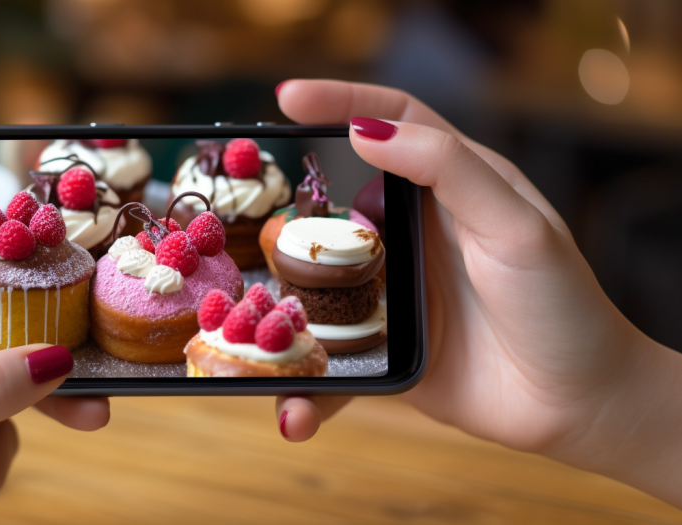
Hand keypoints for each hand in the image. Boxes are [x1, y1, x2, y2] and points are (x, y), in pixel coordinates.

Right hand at [271, 80, 681, 504]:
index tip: (286, 99)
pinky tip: (293, 411)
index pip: (391, 123)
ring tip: (242, 311)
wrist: (577, 403)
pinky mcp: (381, 345)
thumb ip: (448, 170)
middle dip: (283, 202)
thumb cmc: (562, 305)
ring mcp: (392, 289)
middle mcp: (413, 231)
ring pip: (317, 281)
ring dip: (279, 302)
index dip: (340, 101)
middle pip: (333, 200)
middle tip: (238, 207)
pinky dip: (307, 388)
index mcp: (451, 185)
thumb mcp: (515, 226)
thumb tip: (369, 132)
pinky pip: (329, 359)